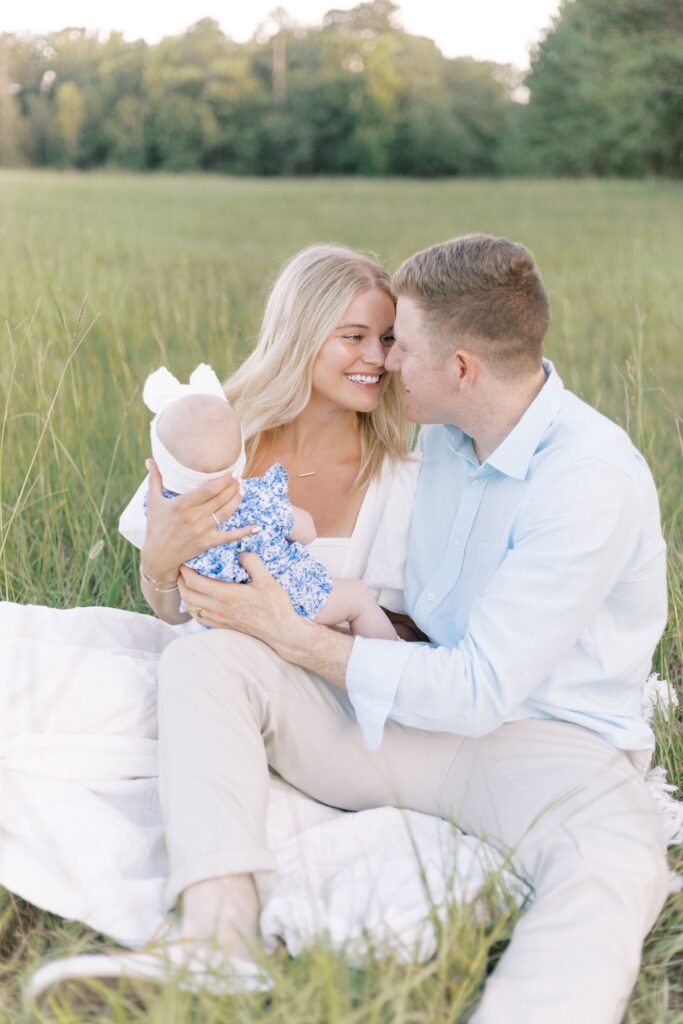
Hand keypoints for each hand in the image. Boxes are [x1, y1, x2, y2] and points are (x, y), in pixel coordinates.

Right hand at [140, 458, 254, 580]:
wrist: (157, 557)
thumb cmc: (155, 527)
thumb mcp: (153, 502)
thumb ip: (154, 479)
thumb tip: (150, 460)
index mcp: (182, 504)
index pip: (209, 489)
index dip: (224, 480)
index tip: (233, 473)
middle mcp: (193, 517)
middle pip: (220, 498)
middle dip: (233, 487)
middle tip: (240, 479)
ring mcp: (202, 530)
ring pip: (226, 512)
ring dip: (237, 500)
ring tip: (242, 491)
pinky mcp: (207, 542)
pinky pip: (229, 536)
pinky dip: (244, 532)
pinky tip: (256, 527)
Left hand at [178, 553, 301, 648]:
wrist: (280, 632)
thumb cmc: (275, 606)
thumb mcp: (267, 579)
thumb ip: (252, 562)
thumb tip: (240, 552)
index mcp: (225, 594)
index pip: (194, 581)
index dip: (185, 570)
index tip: (185, 560)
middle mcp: (217, 608)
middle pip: (186, 594)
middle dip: (180, 581)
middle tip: (183, 570)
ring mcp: (218, 619)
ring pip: (190, 607)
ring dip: (184, 594)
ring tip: (187, 584)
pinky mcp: (222, 626)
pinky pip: (199, 617)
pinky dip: (192, 608)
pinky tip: (197, 602)